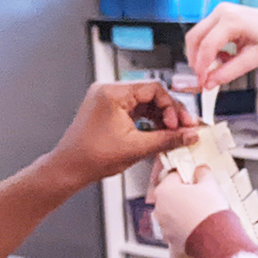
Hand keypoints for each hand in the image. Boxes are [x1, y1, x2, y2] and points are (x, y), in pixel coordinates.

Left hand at [40, 82, 197, 188]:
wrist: (69, 168)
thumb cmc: (91, 157)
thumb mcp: (137, 148)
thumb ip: (168, 139)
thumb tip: (188, 135)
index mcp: (112, 93)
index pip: (154, 89)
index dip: (171, 107)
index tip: (180, 124)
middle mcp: (109, 91)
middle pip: (150, 94)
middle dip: (169, 112)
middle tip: (184, 128)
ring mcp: (108, 100)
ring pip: (144, 102)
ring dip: (161, 117)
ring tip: (173, 133)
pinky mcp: (108, 110)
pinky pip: (135, 109)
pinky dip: (149, 120)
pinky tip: (159, 132)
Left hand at [148, 163, 232, 253]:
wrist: (214, 238)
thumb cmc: (208, 211)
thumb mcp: (209, 185)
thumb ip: (202, 174)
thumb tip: (201, 170)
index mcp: (164, 191)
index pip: (174, 177)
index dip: (187, 178)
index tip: (196, 180)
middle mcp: (159, 208)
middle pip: (171, 196)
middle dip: (183, 196)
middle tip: (200, 197)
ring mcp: (163, 225)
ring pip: (173, 214)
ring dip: (183, 212)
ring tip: (200, 213)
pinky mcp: (171, 239)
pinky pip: (176, 229)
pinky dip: (184, 227)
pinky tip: (198, 226)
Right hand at [185, 2, 257, 89]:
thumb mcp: (255, 59)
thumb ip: (230, 71)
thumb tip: (209, 83)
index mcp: (232, 20)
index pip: (207, 46)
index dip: (201, 67)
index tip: (202, 83)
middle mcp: (222, 11)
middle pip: (195, 37)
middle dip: (195, 60)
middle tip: (203, 80)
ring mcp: (221, 11)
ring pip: (197, 35)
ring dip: (201, 55)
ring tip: (216, 69)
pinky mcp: (221, 16)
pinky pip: (206, 34)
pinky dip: (209, 49)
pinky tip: (224, 58)